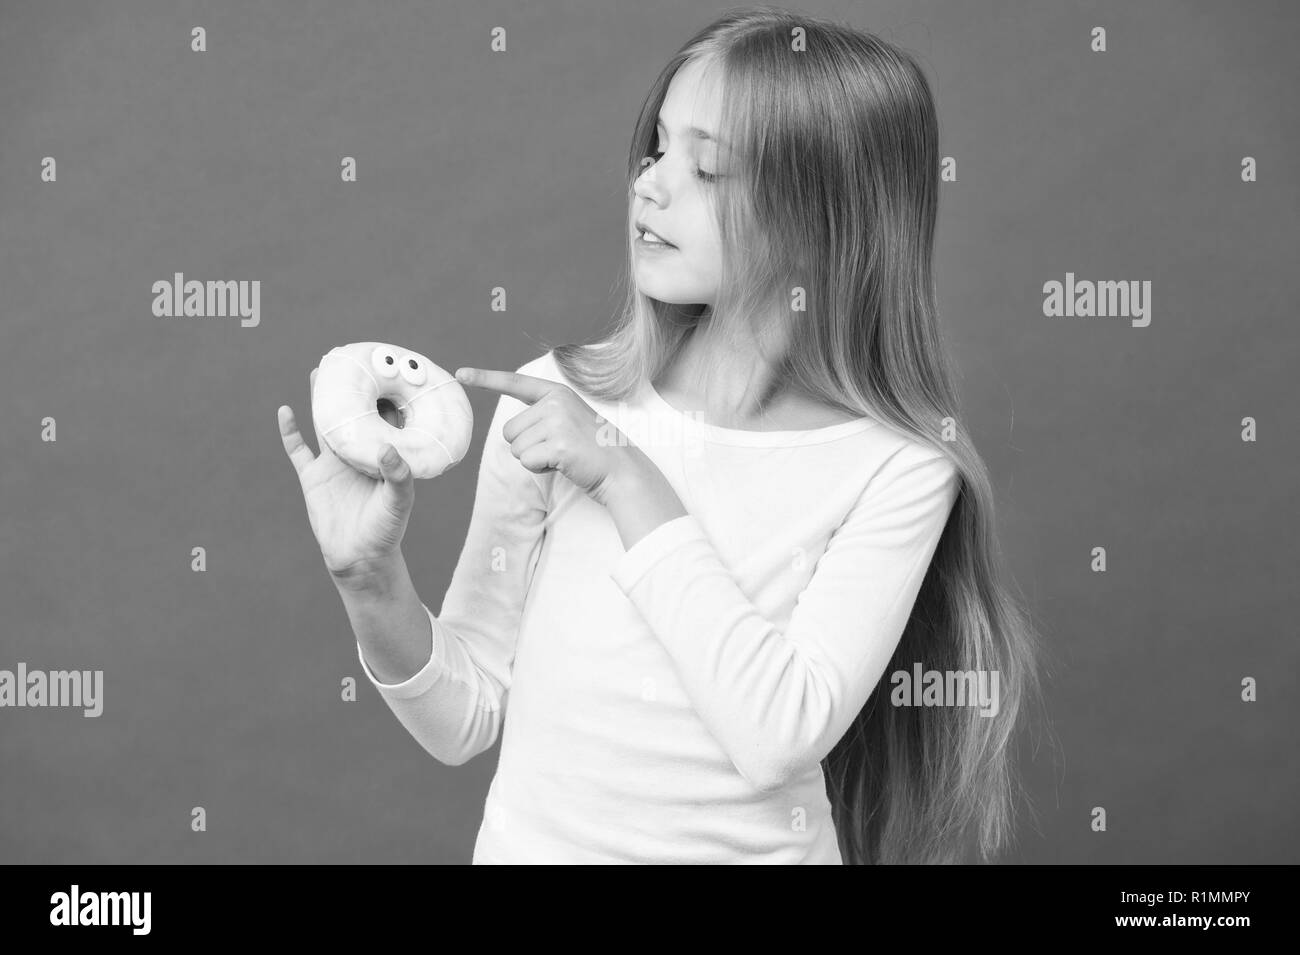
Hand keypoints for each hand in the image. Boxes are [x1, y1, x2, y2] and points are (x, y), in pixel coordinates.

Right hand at [277, 367, 415, 583]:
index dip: (386, 397)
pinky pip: (298, 449)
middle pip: (354, 413)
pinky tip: (285, 410)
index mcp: (382, 456)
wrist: (359, 558)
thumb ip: (398, 477)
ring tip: (320, 372)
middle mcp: (358, 455)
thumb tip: (388, 449)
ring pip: (326, 424)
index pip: (385, 419)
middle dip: (352, 389)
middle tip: (348, 358)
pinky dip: (290, 431)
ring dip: (322, 400)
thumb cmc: (386, 531)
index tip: (386, 371)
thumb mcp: (398, 504)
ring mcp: (334, 464)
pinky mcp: (313, 477)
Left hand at [455, 366, 636, 507]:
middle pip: (509, 431)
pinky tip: (563, 465)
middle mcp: (555, 402)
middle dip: (526, 447)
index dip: (485, 379)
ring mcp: (557, 421)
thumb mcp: (568, 421)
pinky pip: (527, 461)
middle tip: (557, 449)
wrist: (621, 470)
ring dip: (534, 459)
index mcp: (557, 393)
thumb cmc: (592, 450)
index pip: (515, 384)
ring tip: (562, 456)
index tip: (460, 373)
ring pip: (516, 448)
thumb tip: (512, 433)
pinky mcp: (558, 444)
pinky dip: (540, 469)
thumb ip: (542, 418)